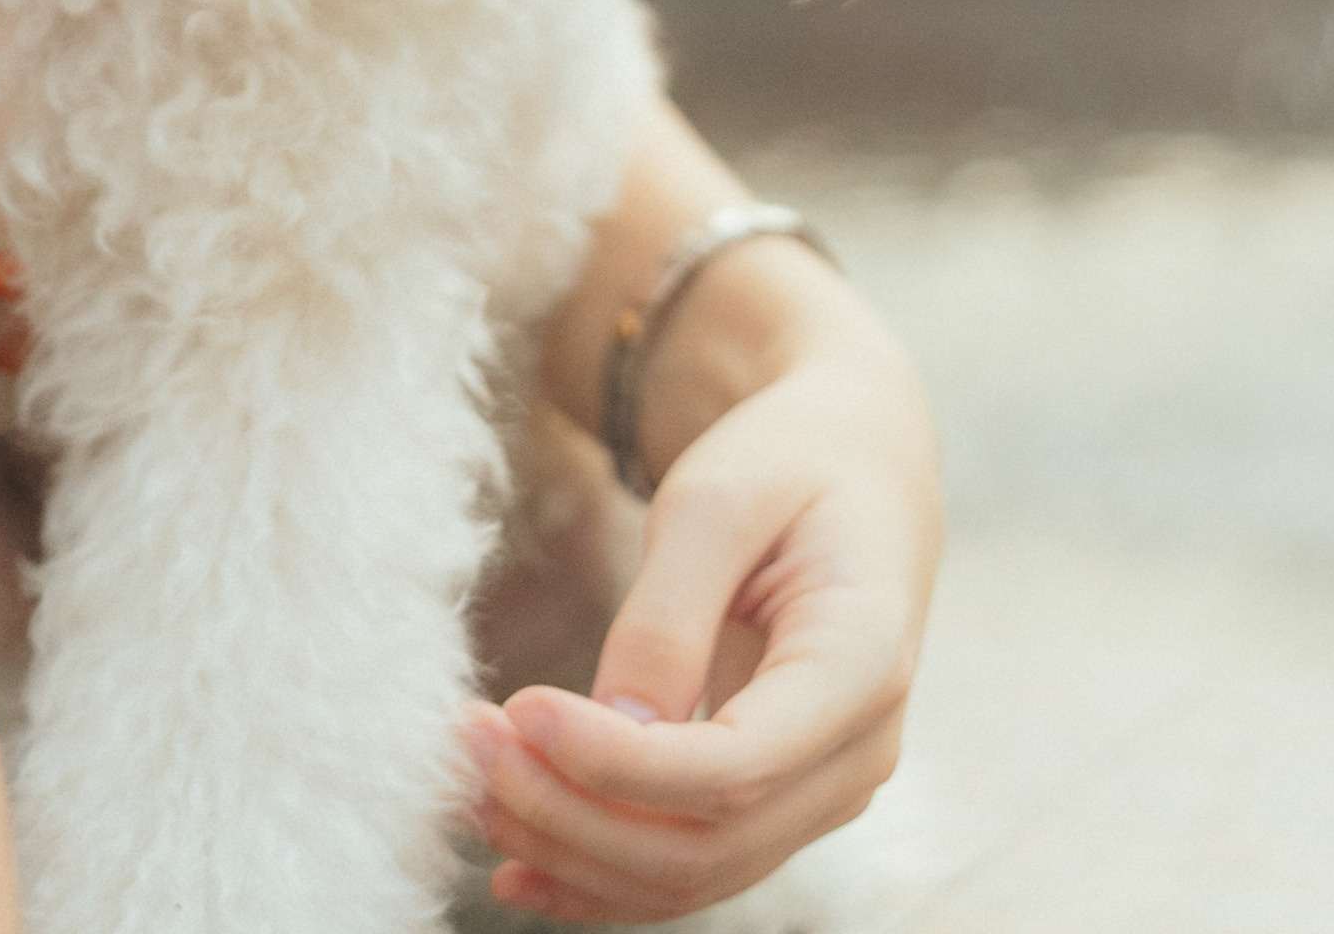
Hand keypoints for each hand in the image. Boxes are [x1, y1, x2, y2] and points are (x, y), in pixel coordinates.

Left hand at [464, 282, 938, 921]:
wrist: (857, 464)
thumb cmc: (788, 461)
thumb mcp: (720, 500)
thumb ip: (668, 614)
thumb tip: (611, 728)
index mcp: (864, 664)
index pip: (737, 768)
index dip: (617, 763)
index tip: (518, 711)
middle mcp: (858, 754)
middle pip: (708, 845)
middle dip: (573, 814)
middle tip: (469, 745)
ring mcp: (824, 789)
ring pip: (693, 873)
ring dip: (573, 849)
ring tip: (470, 790)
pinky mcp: (778, 797)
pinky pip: (691, 862)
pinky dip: (600, 872)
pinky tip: (518, 865)